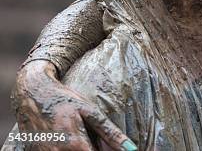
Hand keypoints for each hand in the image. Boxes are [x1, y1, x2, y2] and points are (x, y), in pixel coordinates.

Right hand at [11, 60, 135, 150]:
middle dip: (95, 150)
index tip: (111, 148)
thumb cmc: (64, 100)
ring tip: (84, 137)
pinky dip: (69, 150)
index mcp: (75, 144)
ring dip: (84, 149)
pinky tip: (72, 140)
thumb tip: (131, 148)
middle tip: (96, 140)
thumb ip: (110, 132)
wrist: (32, 95)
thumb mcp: (90, 111)